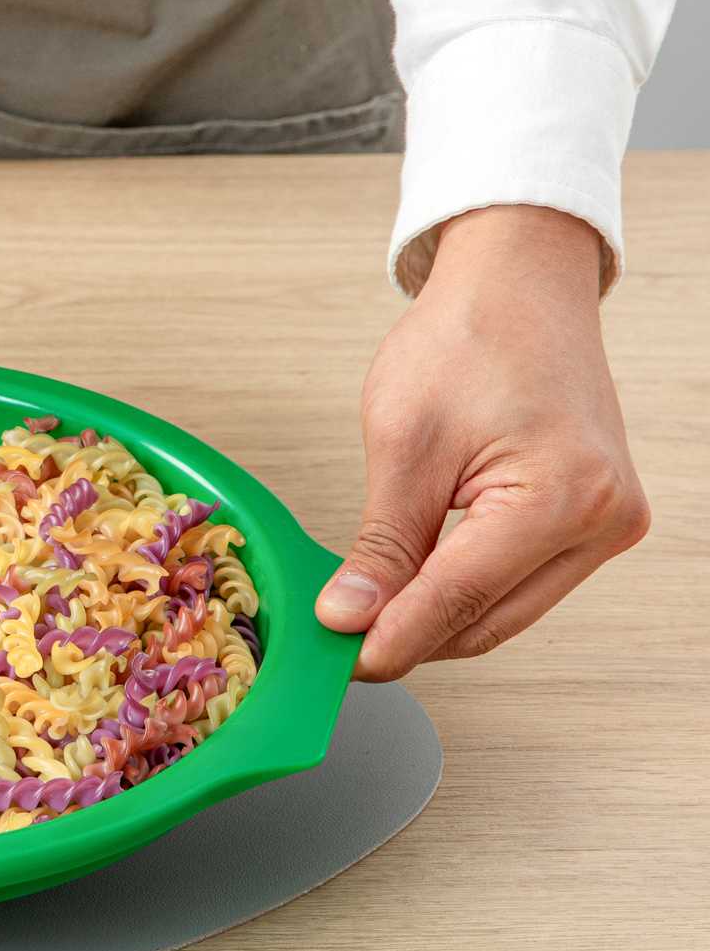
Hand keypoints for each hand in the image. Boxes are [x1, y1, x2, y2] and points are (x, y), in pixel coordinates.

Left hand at [315, 205, 648, 679]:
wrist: (519, 286)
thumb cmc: (467, 338)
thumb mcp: (402, 441)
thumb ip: (381, 543)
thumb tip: (350, 617)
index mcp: (561, 496)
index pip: (460, 601)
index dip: (391, 639)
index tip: (339, 664)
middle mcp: (603, 520)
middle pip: (488, 621)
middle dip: (411, 635)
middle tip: (339, 641)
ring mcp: (610, 524)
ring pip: (507, 612)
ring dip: (437, 617)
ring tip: (366, 611)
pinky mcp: (599, 520)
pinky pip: (523, 582)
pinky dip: (467, 589)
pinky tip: (413, 584)